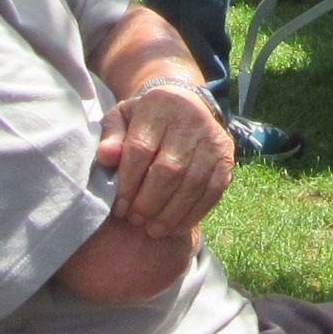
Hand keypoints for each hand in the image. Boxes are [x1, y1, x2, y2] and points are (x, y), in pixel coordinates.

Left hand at [96, 77, 234, 238]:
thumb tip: (105, 157)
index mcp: (159, 105)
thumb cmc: (146, 118)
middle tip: (135, 220)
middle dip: (149, 202)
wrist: (185, 103)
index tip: (119, 207)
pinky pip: (213, 190)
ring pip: (192, 183)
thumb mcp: (122, 118)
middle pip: (169, 169)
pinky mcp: (227, 156)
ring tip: (153, 230)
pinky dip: (194, 213)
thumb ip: (112, 137)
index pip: (141, 150)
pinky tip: (176, 227)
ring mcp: (213, 138)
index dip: (128, 183)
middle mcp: (191, 118)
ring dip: (171, 213)